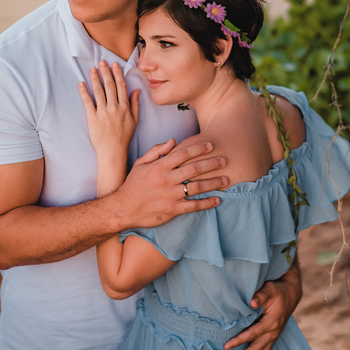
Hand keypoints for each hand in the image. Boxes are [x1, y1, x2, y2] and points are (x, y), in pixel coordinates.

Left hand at [78, 61, 139, 165]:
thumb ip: (135, 104)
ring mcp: (103, 112)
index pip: (121, 87)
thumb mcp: (134, 120)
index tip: (114, 65)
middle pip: (110, 86)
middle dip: (105, 72)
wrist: (113, 151)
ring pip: (99, 92)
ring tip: (92, 70)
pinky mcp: (93, 118)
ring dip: (95, 79)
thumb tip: (136, 90)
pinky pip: (88, 102)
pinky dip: (84, 92)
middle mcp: (114, 108)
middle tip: (101, 62)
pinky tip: (81, 84)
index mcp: (125, 107)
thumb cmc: (124, 137)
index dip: (118, 74)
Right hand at [109, 137, 229, 228]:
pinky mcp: (173, 210)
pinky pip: (193, 206)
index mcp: (159, 167)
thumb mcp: (141, 164)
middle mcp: (167, 180)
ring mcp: (171, 195)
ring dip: (214, 183)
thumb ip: (156, 151)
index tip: (210, 145)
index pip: (183, 154)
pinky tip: (217, 200)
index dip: (198, 148)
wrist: (123, 209)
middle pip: (194, 169)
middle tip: (224, 160)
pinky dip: (207, 203)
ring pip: (197, 187)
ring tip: (226, 179)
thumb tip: (173, 140)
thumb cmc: (132, 185)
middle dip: (211, 164)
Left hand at [223, 261, 301, 349]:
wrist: (291, 294)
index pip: (252, 334)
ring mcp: (274, 337)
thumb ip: (261, 295)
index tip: (225, 346)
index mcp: (271, 322)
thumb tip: (252, 302)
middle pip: (256, 349)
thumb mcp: (270, 289)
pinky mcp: (273, 338)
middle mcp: (273, 332)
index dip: (239, 340)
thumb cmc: (277, 290)